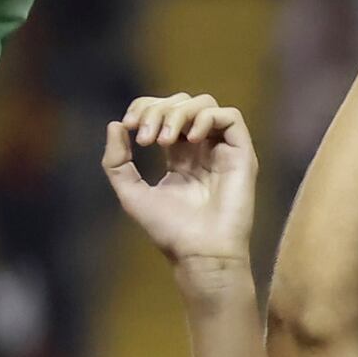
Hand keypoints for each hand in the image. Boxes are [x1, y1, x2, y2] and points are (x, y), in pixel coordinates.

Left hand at [100, 92, 257, 269]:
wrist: (200, 253)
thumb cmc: (170, 231)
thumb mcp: (131, 193)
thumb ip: (117, 161)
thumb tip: (115, 125)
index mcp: (178, 155)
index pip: (163, 112)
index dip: (144, 108)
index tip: (128, 126)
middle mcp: (201, 148)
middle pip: (181, 103)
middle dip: (158, 111)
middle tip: (146, 137)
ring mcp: (222, 150)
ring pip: (205, 104)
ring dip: (179, 112)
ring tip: (166, 139)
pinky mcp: (242, 154)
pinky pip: (231, 117)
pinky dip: (207, 118)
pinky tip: (191, 139)